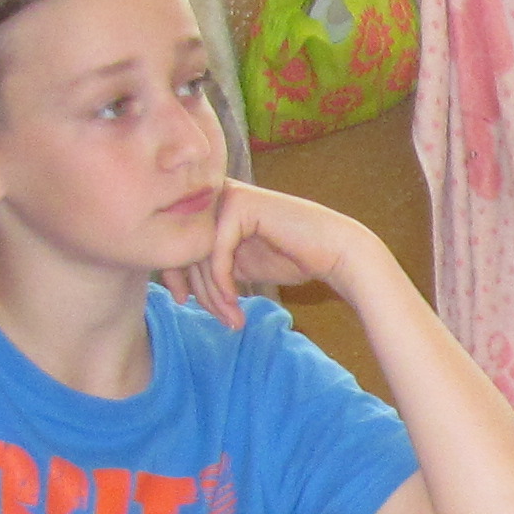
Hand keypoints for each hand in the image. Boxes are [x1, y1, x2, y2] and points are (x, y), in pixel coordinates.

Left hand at [177, 179, 386, 326]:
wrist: (337, 251)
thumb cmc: (296, 257)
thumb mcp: (242, 264)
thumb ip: (213, 265)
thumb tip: (179, 284)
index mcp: (214, 205)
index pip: (178, 240)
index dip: (176, 275)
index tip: (182, 302)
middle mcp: (216, 194)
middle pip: (186, 248)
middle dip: (201, 292)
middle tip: (222, 319)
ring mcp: (228, 195)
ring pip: (200, 253)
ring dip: (215, 294)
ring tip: (232, 318)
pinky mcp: (241, 205)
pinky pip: (217, 252)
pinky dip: (223, 282)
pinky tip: (236, 301)